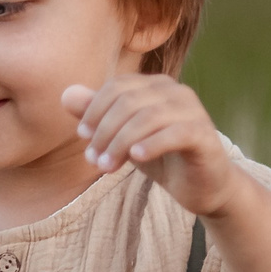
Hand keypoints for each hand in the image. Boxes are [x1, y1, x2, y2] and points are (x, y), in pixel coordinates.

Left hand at [59, 74, 240, 216]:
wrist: (200, 186)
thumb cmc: (160, 157)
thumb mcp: (123, 137)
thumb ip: (97, 115)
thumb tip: (66, 94)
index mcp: (155, 85)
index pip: (116, 87)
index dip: (94, 111)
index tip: (83, 138)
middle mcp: (176, 91)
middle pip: (129, 102)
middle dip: (105, 132)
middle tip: (93, 160)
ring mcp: (193, 111)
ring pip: (148, 117)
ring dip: (121, 143)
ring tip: (107, 168)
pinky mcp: (204, 135)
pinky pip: (175, 132)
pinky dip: (152, 143)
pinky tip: (136, 157)